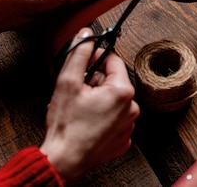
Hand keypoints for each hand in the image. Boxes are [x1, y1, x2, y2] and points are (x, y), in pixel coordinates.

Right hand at [40, 28, 139, 182]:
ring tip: (79, 107)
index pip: (114, 60)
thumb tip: (86, 35)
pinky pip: (113, 119)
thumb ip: (79, 54)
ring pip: (113, 101)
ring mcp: (128, 126)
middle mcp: (131, 108)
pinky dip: (101, 117)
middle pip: (113, 81)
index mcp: (123, 92)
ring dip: (97, 99)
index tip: (84, 61)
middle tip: (77, 90)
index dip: (96, 57)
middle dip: (95, 81)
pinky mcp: (122, 140)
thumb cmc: (66, 125)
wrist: (64, 160)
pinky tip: (86, 121)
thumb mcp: (68, 82)